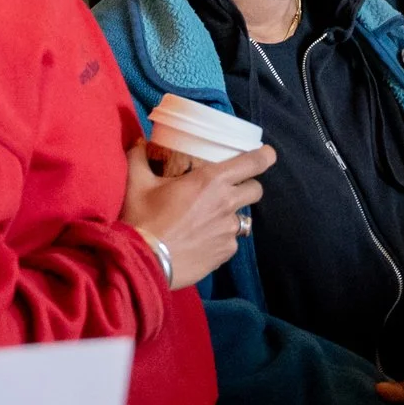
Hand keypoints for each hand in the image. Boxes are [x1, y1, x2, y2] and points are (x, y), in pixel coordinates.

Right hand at [121, 140, 273, 288]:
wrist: (142, 262)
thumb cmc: (141, 219)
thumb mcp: (137, 184)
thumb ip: (139, 158)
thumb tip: (137, 141)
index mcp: (212, 180)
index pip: (254, 162)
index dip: (265, 156)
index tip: (266, 154)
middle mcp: (227, 203)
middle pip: (256, 190)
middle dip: (247, 186)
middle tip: (229, 189)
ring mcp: (229, 230)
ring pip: (242, 218)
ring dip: (231, 216)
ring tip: (209, 220)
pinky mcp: (226, 252)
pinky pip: (231, 241)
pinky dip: (221, 239)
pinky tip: (201, 241)